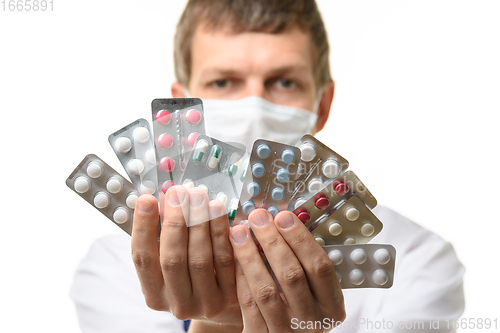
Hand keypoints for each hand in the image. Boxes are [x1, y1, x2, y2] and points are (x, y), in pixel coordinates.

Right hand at [131, 186, 242, 331]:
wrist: (225, 307)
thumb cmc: (192, 275)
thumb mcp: (171, 261)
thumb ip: (164, 234)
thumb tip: (163, 197)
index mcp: (154, 294)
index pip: (143, 259)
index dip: (143, 227)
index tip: (146, 199)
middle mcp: (177, 303)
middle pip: (172, 259)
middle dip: (175, 221)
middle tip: (179, 193)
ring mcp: (205, 303)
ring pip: (200, 259)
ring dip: (200, 223)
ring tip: (200, 197)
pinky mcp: (231, 298)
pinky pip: (226, 261)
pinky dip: (222, 233)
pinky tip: (219, 211)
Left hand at [230, 209, 345, 331]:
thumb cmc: (303, 312)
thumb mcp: (317, 295)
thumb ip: (306, 266)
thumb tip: (284, 223)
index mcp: (332, 307)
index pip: (319, 267)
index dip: (301, 239)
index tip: (284, 217)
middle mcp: (312, 321)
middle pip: (292, 275)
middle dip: (273, 241)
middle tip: (259, 218)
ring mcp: (286, 331)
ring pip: (266, 289)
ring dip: (250, 255)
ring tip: (240, 232)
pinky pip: (249, 304)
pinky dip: (241, 277)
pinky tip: (235, 257)